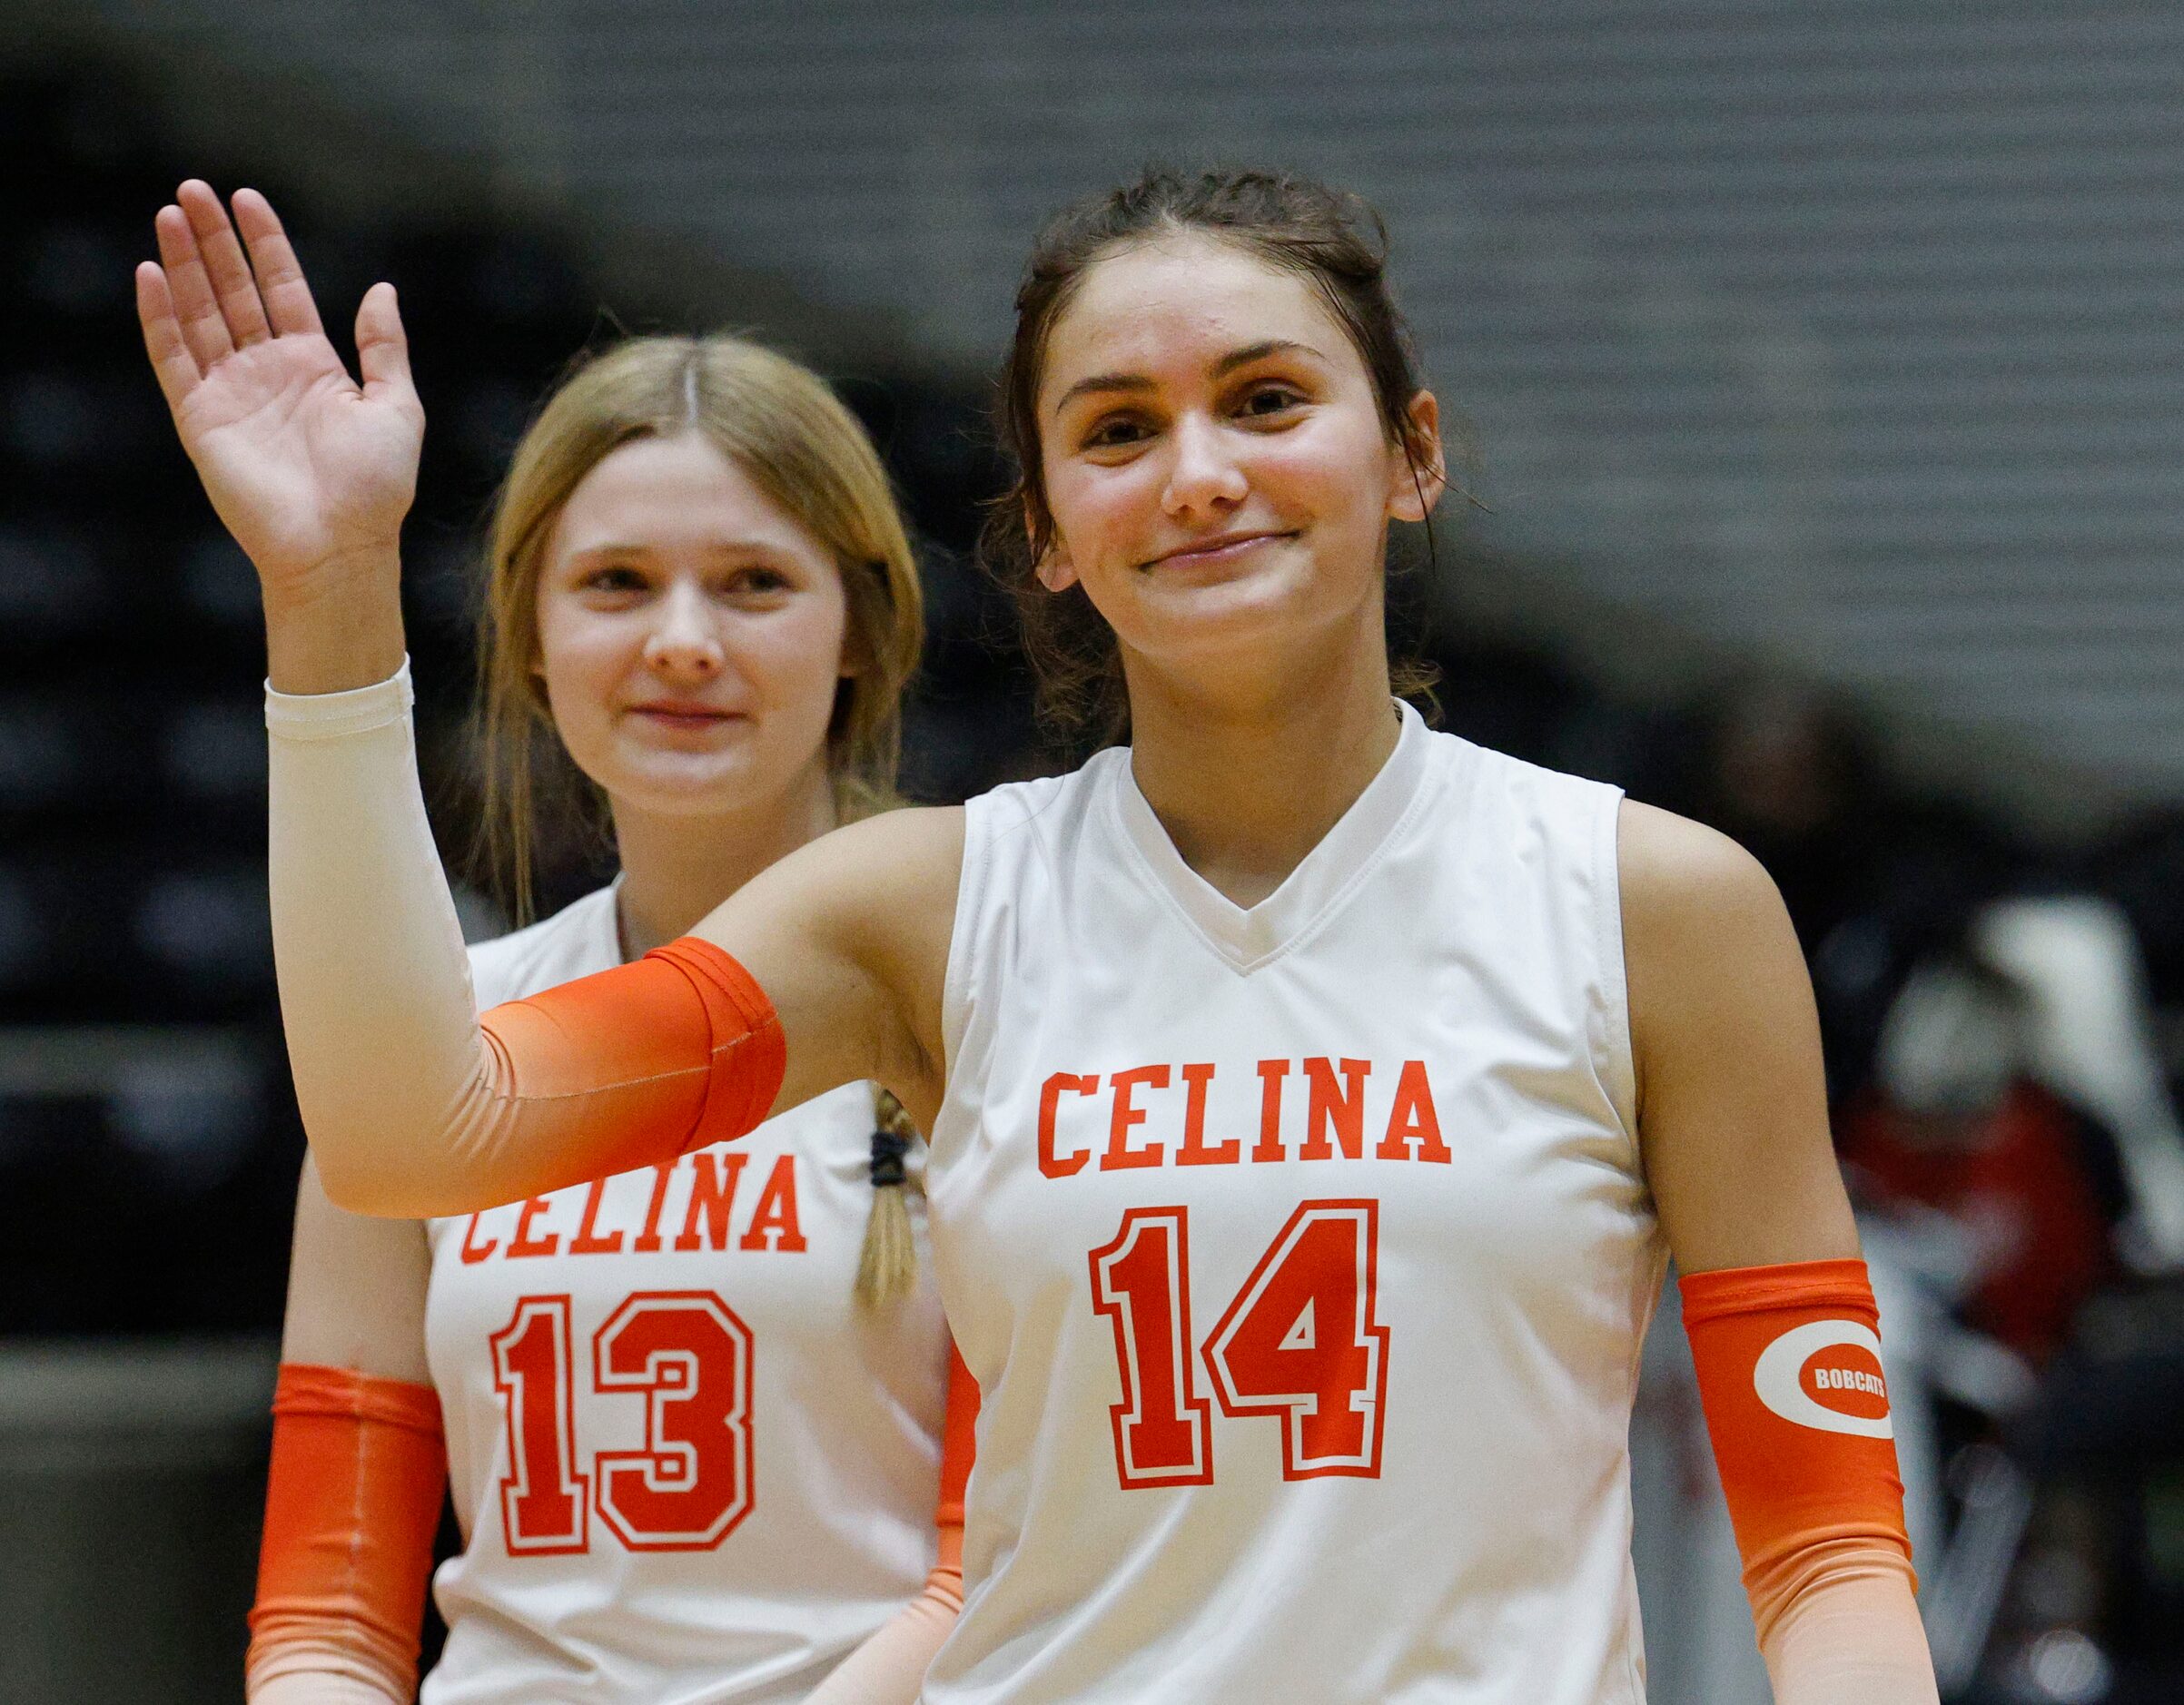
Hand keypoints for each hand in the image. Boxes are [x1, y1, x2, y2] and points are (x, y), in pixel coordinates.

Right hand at [137, 182, 422, 614]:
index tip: (247, 198)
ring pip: (199, 314)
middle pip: (232, 291)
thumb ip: (384, 346)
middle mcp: (268, 373)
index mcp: (315, 366)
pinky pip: (173, 358)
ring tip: (169, 213)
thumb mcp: (398, 406)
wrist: (341, 547)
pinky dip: (159, 317)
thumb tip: (381, 288)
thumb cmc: (378, 487)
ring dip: (182, 265)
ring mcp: (231, 393)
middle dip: (214, 241)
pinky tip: (151, 273)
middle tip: (193, 189)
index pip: (282, 289)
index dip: (265, 244)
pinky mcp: (201, 419)